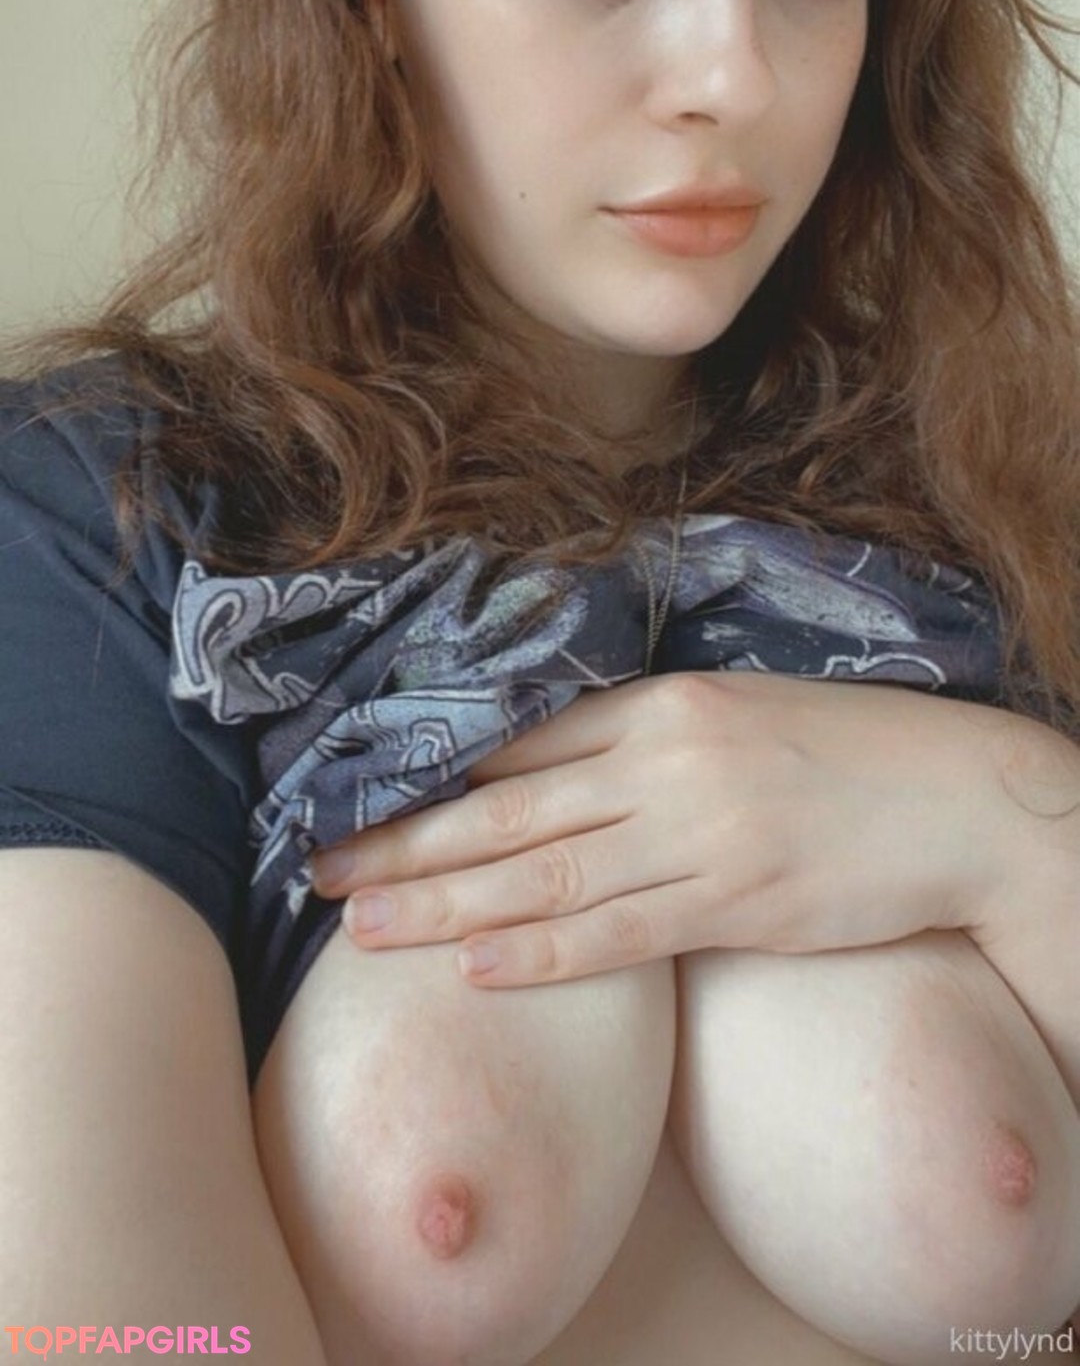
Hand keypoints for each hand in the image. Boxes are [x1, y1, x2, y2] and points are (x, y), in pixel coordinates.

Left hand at [309, 670, 1030, 987]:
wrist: (960, 798)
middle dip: (408, 843)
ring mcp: (701, 833)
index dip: (438, 778)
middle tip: (321, 871)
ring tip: (365, 925)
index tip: (365, 802)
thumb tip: (559, 774)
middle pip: (510, 806)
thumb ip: (651, 741)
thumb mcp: (740, 717)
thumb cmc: (849, 754)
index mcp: (666, 703)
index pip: (526, 742)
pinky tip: (477, 966)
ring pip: (545, 874)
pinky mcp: (737, 903)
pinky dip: (543, 953)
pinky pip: (620, 933)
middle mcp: (667, 762)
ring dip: (446, 904)